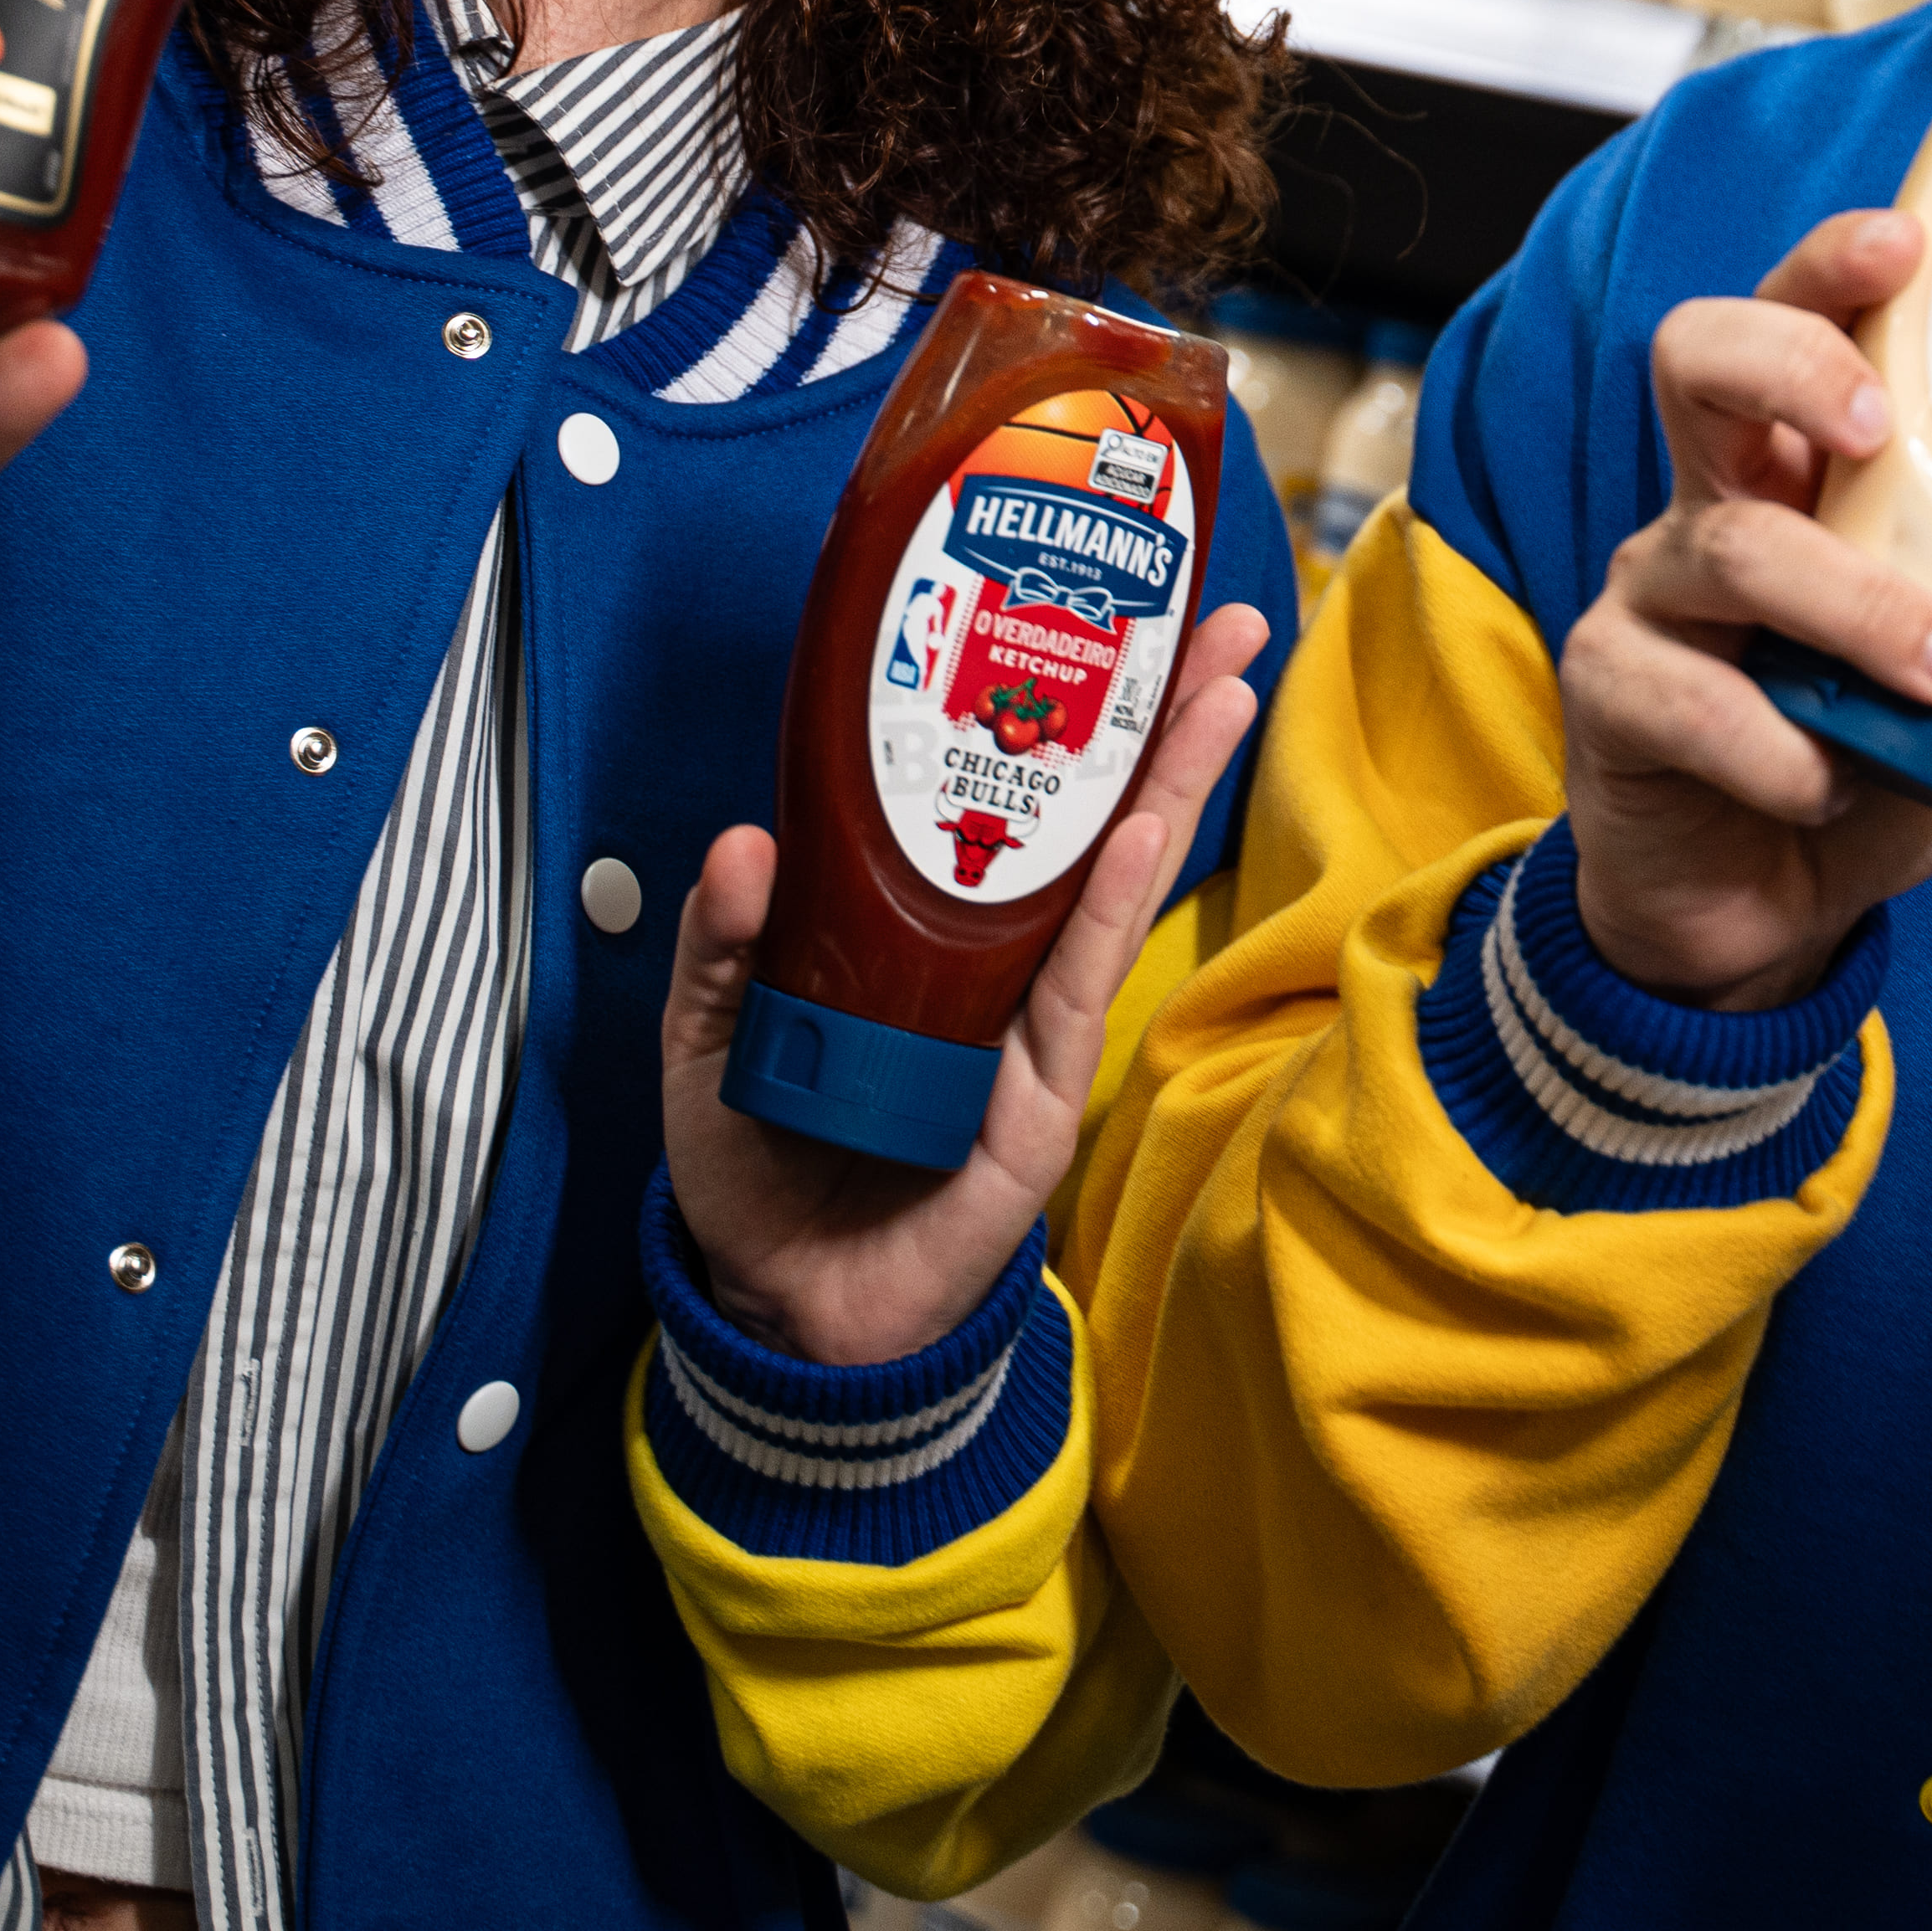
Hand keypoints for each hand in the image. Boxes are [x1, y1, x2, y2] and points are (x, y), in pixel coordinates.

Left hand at [660, 602, 1271, 1368]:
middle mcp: (997, 964)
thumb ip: (719, 943)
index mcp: (928, 930)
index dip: (1062, 718)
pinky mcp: (1040, 1095)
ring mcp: (1030, 1027)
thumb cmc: (761, 1170)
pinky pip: (1079, 983)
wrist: (781, 1310)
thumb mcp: (707, 1033)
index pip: (1009, 803)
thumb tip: (745, 841)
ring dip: (1173, 780)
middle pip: (1095, 819)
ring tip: (1219, 686)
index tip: (1105, 620)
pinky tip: (1148, 830)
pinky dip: (1116, 902)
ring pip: (1114, 881)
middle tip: (1223, 621)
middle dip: (1163, 719)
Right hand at [1560, 211, 1931, 1014]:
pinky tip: (1827, 784)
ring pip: (1726, 546)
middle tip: (1879, 423)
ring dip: (1848, 605)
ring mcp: (1655, 593)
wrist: (1771, 907)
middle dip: (1792, 362)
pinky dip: (1777, 749)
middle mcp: (1718, 501)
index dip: (1836, 264)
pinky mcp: (1613, 695)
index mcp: (1809, 469)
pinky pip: (1685, 697)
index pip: (1799, 318)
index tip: (1909, 240)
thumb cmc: (1869, 755)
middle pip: (1699, 358)